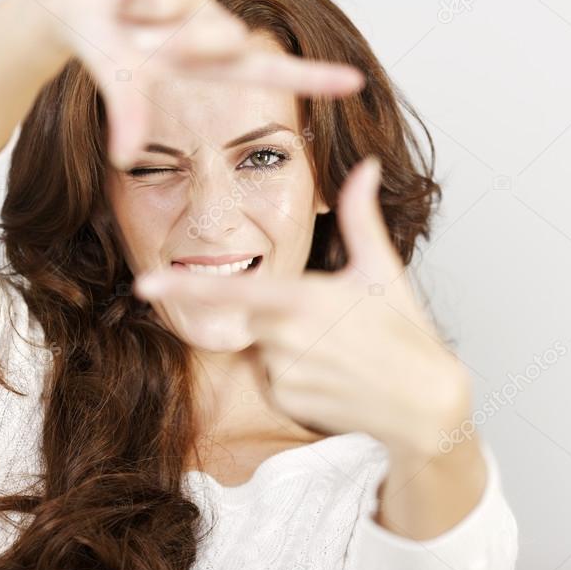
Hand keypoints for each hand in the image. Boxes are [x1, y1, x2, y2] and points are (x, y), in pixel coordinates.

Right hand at [33, 0, 364, 168]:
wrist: (65, 0)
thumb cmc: (95, 46)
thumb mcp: (115, 78)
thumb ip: (126, 111)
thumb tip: (123, 157)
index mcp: (204, 62)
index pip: (269, 72)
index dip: (311, 78)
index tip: (355, 83)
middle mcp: (210, 26)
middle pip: (228, 37)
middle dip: (187, 42)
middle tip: (142, 37)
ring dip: (152, 5)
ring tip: (125, 10)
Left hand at [133, 157, 471, 459]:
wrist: (425, 403)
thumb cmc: (405, 330)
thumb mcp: (381, 269)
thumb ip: (360, 216)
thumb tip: (366, 166)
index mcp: (304, 300)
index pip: (232, 293)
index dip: (185, 289)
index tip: (145, 285)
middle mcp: (287, 340)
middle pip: (249, 316)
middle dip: (275, 312)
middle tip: (326, 321)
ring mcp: (284, 375)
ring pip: (260, 348)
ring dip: (284, 344)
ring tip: (335, 349)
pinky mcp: (286, 403)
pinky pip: (269, 378)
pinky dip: (290, 373)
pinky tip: (330, 375)